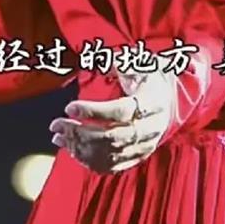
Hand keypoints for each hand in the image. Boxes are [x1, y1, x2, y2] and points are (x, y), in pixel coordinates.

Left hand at [48, 61, 176, 174]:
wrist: (168, 99)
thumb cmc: (148, 78)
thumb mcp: (138, 64)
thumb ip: (118, 62)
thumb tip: (95, 57)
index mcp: (152, 102)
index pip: (121, 111)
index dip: (94, 111)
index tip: (69, 107)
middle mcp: (151, 128)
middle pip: (112, 137)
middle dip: (80, 133)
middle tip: (56, 124)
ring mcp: (145, 146)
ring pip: (110, 154)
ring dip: (80, 148)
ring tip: (58, 136)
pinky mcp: (138, 157)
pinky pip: (112, 166)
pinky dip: (89, 161)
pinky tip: (72, 149)